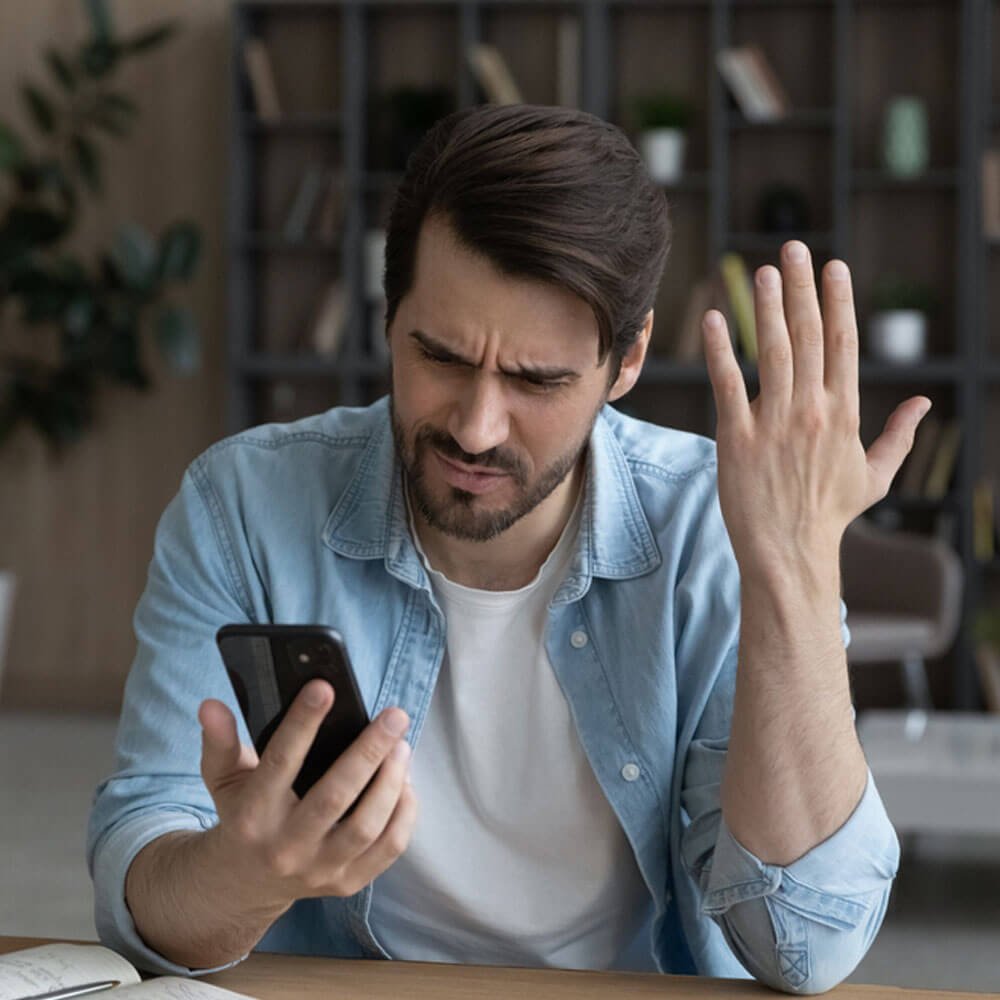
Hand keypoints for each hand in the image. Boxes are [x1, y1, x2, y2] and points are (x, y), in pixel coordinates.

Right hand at [197, 680, 416, 913]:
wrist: (243, 884)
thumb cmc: (241, 816)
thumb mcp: (223, 779)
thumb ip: (219, 741)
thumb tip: (211, 706)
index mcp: (252, 816)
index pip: (280, 762)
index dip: (303, 723)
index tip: (325, 687)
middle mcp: (285, 847)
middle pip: (335, 796)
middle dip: (370, 751)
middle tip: (395, 716)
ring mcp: (319, 870)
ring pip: (367, 826)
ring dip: (391, 781)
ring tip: (402, 745)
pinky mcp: (346, 883)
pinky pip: (388, 849)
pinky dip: (403, 812)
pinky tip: (405, 781)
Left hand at [703, 240, 931, 578]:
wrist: (790, 553)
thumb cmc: (829, 515)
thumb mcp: (875, 476)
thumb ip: (899, 436)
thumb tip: (925, 403)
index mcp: (845, 413)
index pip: (843, 344)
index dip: (838, 302)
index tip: (834, 267)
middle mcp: (813, 411)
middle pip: (808, 336)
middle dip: (802, 288)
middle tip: (793, 249)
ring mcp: (774, 423)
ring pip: (772, 353)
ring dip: (767, 308)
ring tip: (763, 272)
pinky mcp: (737, 439)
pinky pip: (728, 386)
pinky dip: (720, 352)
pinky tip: (714, 320)